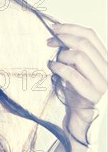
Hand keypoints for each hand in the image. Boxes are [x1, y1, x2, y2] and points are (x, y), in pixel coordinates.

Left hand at [47, 22, 106, 151]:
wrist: (78, 123)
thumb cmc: (74, 95)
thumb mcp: (74, 70)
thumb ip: (72, 55)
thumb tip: (57, 35)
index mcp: (105, 61)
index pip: (91, 35)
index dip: (71, 28)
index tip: (53, 28)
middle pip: (85, 43)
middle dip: (63, 38)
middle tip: (48, 42)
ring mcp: (103, 84)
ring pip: (80, 57)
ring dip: (61, 55)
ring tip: (53, 61)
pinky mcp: (94, 96)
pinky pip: (73, 76)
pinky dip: (59, 68)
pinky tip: (52, 68)